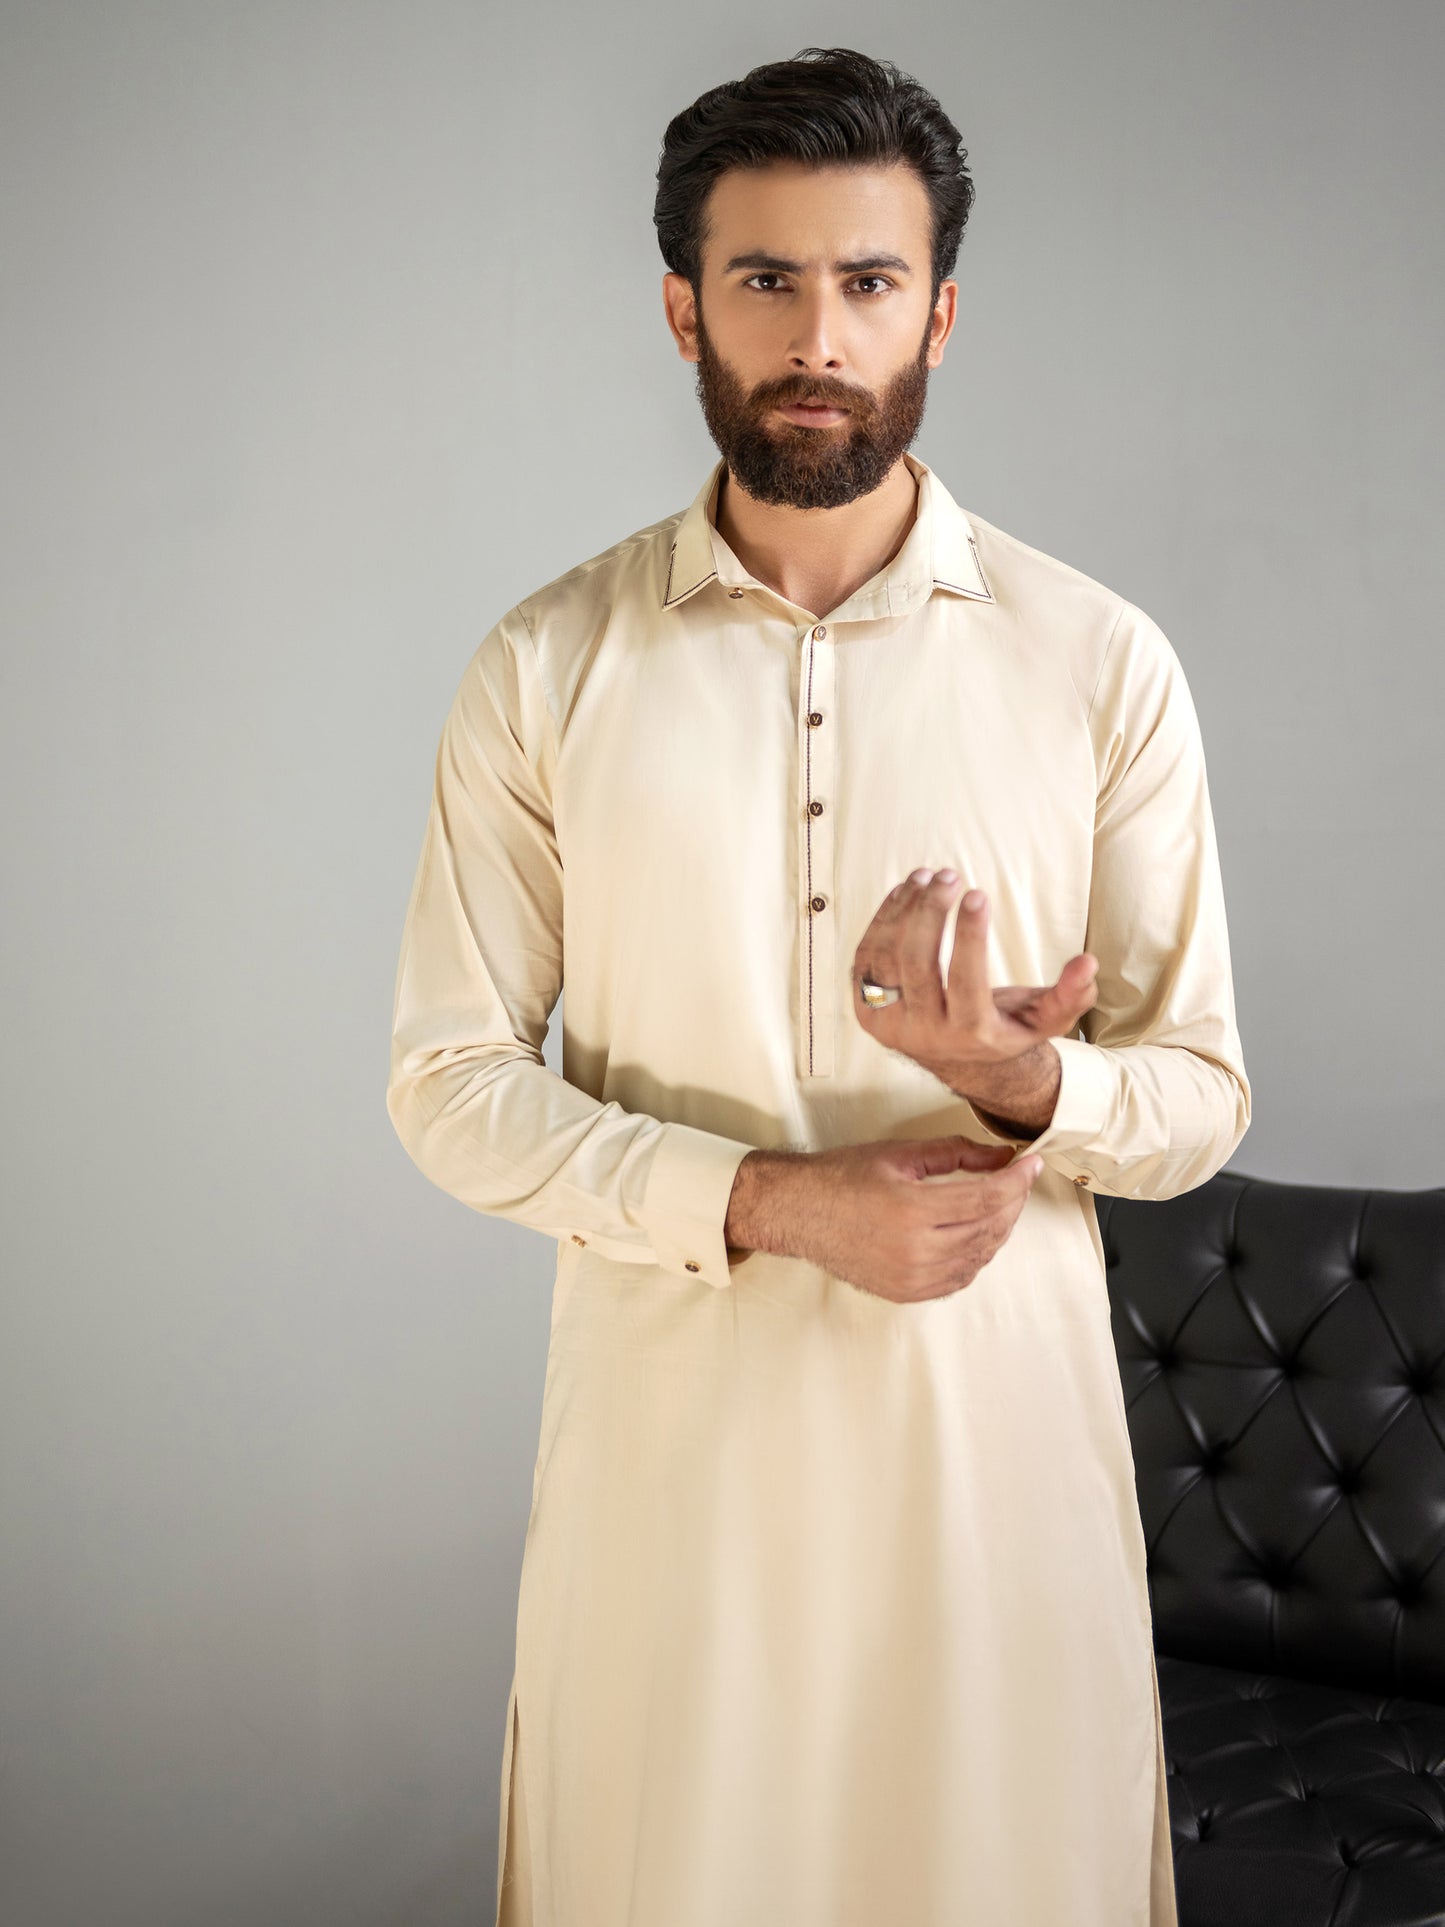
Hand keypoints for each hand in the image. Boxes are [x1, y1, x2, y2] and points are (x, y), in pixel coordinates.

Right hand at [728, 1136, 1044, 1302]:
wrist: (799, 1212)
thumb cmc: (842, 1178)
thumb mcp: (900, 1154)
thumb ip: (956, 1154)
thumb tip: (1001, 1158)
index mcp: (911, 1210)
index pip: (987, 1199)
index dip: (1017, 1181)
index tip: (1031, 1164)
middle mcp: (914, 1250)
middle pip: (989, 1229)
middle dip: (1013, 1202)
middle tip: (1018, 1180)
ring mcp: (911, 1277)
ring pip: (980, 1256)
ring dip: (999, 1229)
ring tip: (1000, 1203)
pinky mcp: (907, 1292)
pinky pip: (960, 1277)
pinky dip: (977, 1255)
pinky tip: (977, 1233)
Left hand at [852, 869, 1098, 1082]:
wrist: (956, 1060)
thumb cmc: (1005, 1029)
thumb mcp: (1045, 1020)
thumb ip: (1071, 995)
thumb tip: (1089, 963)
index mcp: (971, 1034)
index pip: (965, 982)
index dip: (969, 937)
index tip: (976, 894)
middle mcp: (925, 1033)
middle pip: (917, 964)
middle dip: (930, 913)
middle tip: (950, 877)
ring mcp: (890, 1023)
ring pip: (886, 958)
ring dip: (904, 910)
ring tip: (927, 877)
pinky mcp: (866, 1009)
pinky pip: (866, 958)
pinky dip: (884, 918)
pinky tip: (907, 891)